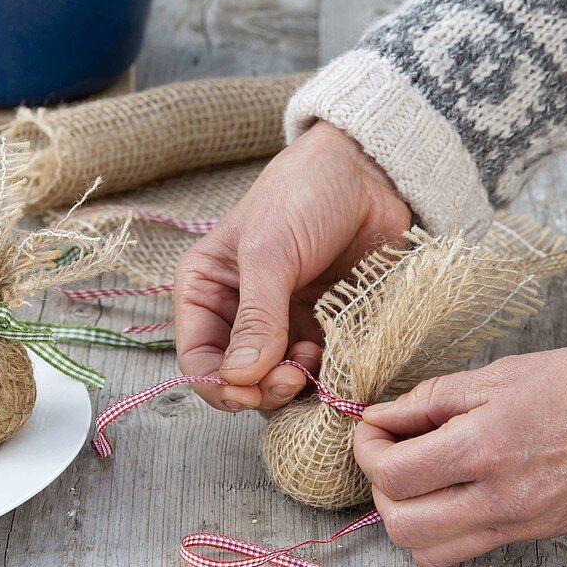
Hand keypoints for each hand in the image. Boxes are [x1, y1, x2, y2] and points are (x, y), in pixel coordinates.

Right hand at [173, 121, 410, 411]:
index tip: (249, 394)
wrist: (369, 172)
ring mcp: (282, 324)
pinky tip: (336, 356)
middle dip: (261, 389)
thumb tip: (239, 378)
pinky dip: (324, 376)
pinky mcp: (321, 328)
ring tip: (316, 358)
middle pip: (237, 380)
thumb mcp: (269, 253)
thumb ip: (256, 317)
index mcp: (207, 290)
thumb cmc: (305, 194)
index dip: (218, 385)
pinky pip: (316, 372)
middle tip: (293, 377)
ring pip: (276, 383)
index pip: (197, 357)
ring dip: (295, 386)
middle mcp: (238, 314)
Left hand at [354, 337, 566, 566]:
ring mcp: (516, 524)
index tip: (373, 428)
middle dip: (379, 488)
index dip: (366, 449)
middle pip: (400, 524)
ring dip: (406, 517)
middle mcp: (496, 499)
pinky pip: (463, 551)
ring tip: (418, 478)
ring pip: (426, 551)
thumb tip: (380, 418)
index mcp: (482, 449)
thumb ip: (428, 402)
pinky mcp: (531, 535)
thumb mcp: (494, 376)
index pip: (391, 474)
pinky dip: (439, 531)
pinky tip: (448, 494)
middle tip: (390, 454)